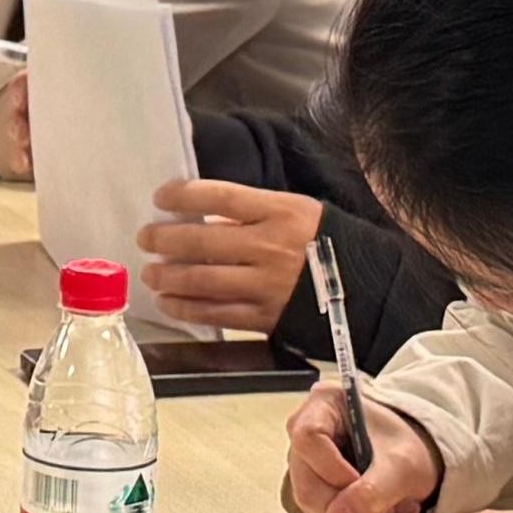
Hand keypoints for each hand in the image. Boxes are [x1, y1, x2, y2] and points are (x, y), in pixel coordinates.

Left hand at [141, 177, 326, 340]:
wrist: (366, 289)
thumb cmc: (326, 244)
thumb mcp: (297, 211)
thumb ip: (253, 212)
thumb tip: (204, 216)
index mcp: (280, 212)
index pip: (220, 197)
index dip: (184, 195)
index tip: (161, 196)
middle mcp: (270, 247)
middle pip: (203, 241)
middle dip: (165, 240)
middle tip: (146, 238)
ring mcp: (267, 285)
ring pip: (203, 281)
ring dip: (168, 277)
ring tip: (152, 273)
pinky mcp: (266, 317)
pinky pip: (216, 314)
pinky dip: (187, 308)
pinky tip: (169, 302)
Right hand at [283, 387, 438, 512]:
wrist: (414, 456)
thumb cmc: (408, 444)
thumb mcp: (402, 464)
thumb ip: (374, 490)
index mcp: (324, 405)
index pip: (309, 439)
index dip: (333, 470)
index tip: (364, 484)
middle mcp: (304, 431)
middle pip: (306, 481)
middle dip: (348, 507)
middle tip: (387, 512)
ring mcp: (304, 462)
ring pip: (311, 505)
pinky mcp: (312, 487)